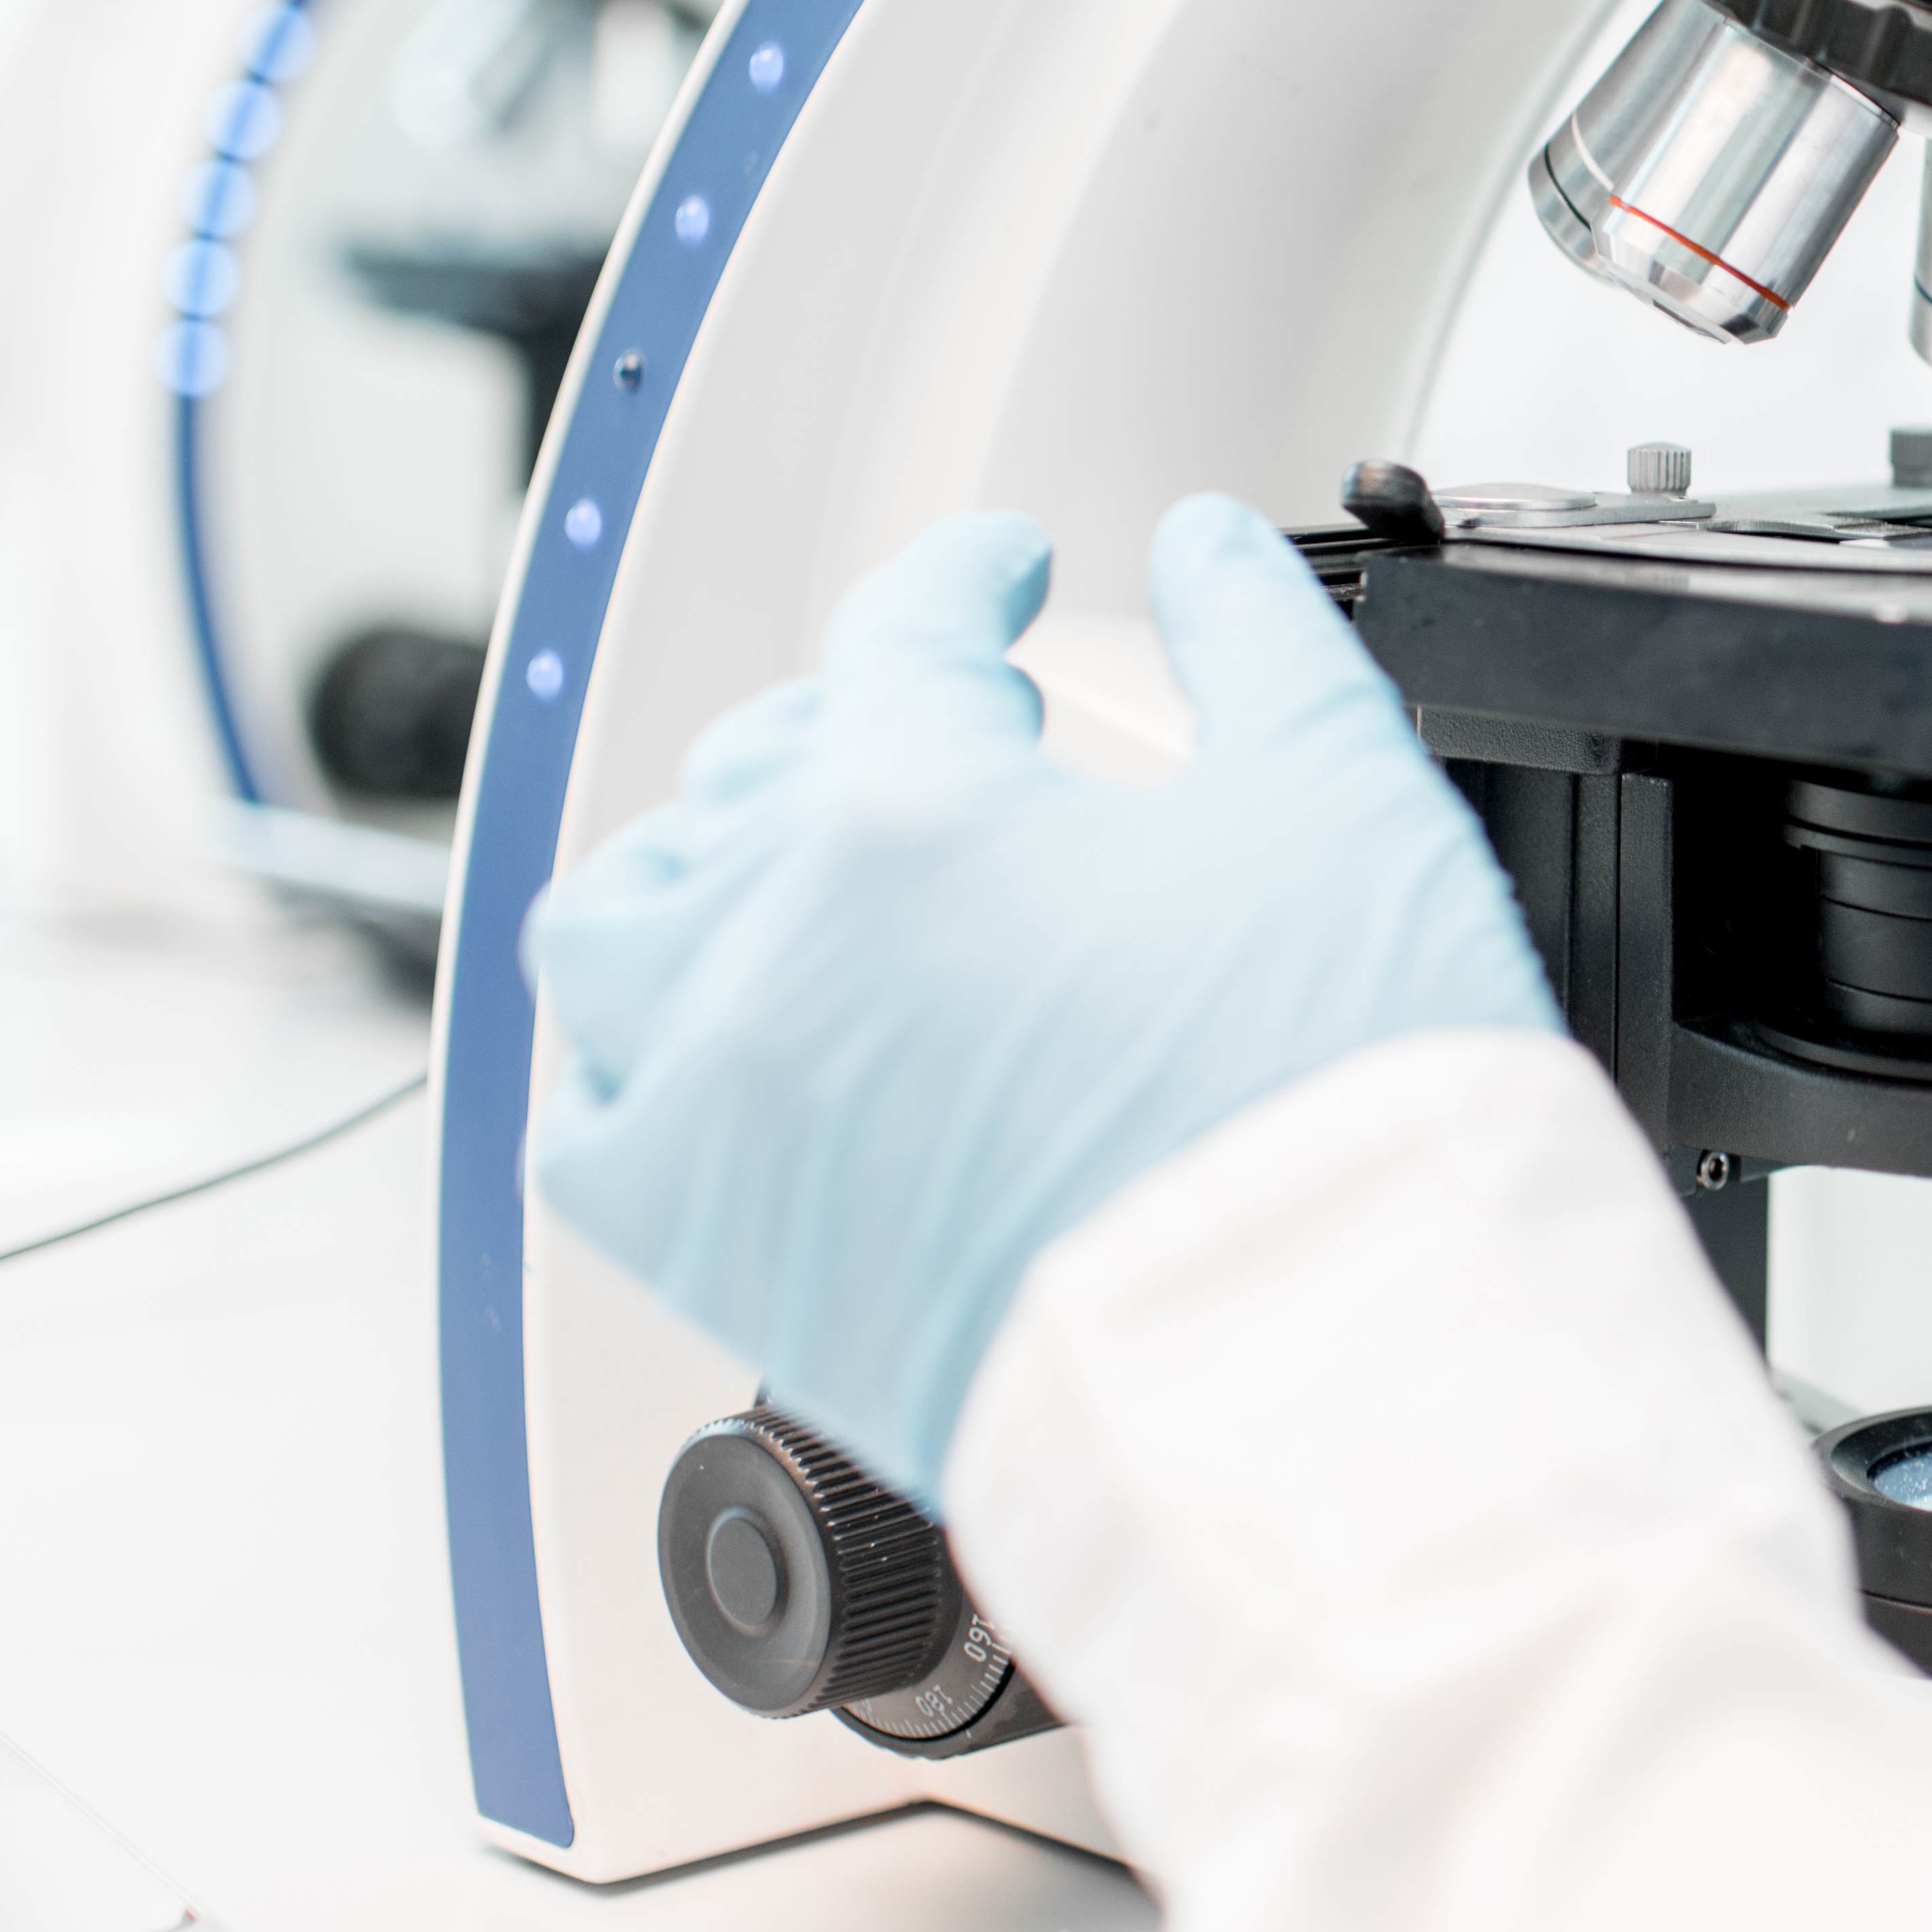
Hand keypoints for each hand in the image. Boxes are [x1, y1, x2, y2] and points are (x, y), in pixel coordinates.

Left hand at [526, 498, 1561, 1504]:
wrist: (1327, 1375)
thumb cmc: (1329, 1120)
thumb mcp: (1341, 802)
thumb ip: (1262, 642)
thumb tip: (1206, 556)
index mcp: (910, 819)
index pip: (902, 636)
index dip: (963, 581)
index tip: (998, 575)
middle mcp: (776, 955)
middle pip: (753, 778)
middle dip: (848, 725)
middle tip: (942, 730)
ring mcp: (725, 1115)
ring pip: (613, 938)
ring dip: (689, 875)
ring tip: (780, 872)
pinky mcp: (723, 1261)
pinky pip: (590, 1135)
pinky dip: (632, 1068)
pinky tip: (714, 1053)